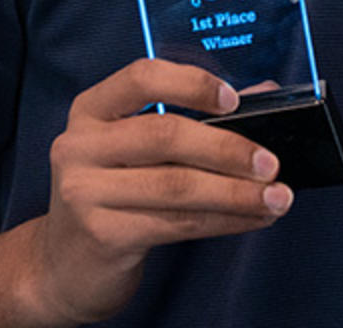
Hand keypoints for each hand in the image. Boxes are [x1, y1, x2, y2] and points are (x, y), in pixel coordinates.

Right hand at [26, 58, 291, 322]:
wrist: (65, 265)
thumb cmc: (114, 196)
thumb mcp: (138, 151)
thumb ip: (194, 119)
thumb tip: (266, 95)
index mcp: (91, 110)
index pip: (141, 78)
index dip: (191, 83)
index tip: (234, 100)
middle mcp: (79, 145)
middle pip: (164, 135)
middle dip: (227, 149)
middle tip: (271, 163)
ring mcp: (85, 192)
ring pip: (176, 186)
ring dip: (237, 193)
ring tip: (277, 198)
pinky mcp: (102, 235)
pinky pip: (177, 223)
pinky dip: (224, 221)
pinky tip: (252, 220)